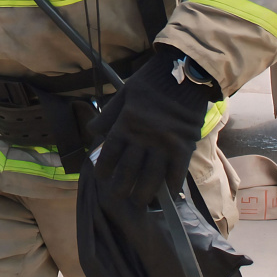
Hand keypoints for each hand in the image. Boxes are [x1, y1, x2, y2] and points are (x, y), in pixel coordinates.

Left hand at [87, 49, 218, 205]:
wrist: (185, 72)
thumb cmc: (152, 80)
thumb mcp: (125, 92)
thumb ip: (109, 114)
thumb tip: (91, 131)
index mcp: (126, 123)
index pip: (110, 153)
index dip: (104, 168)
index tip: (102, 178)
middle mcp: (143, 137)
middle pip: (129, 170)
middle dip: (122, 187)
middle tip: (119, 197)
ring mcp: (164, 144)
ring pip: (151, 177)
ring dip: (145, 193)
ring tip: (140, 203)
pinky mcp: (184, 146)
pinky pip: (177, 171)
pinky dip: (172, 185)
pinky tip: (169, 194)